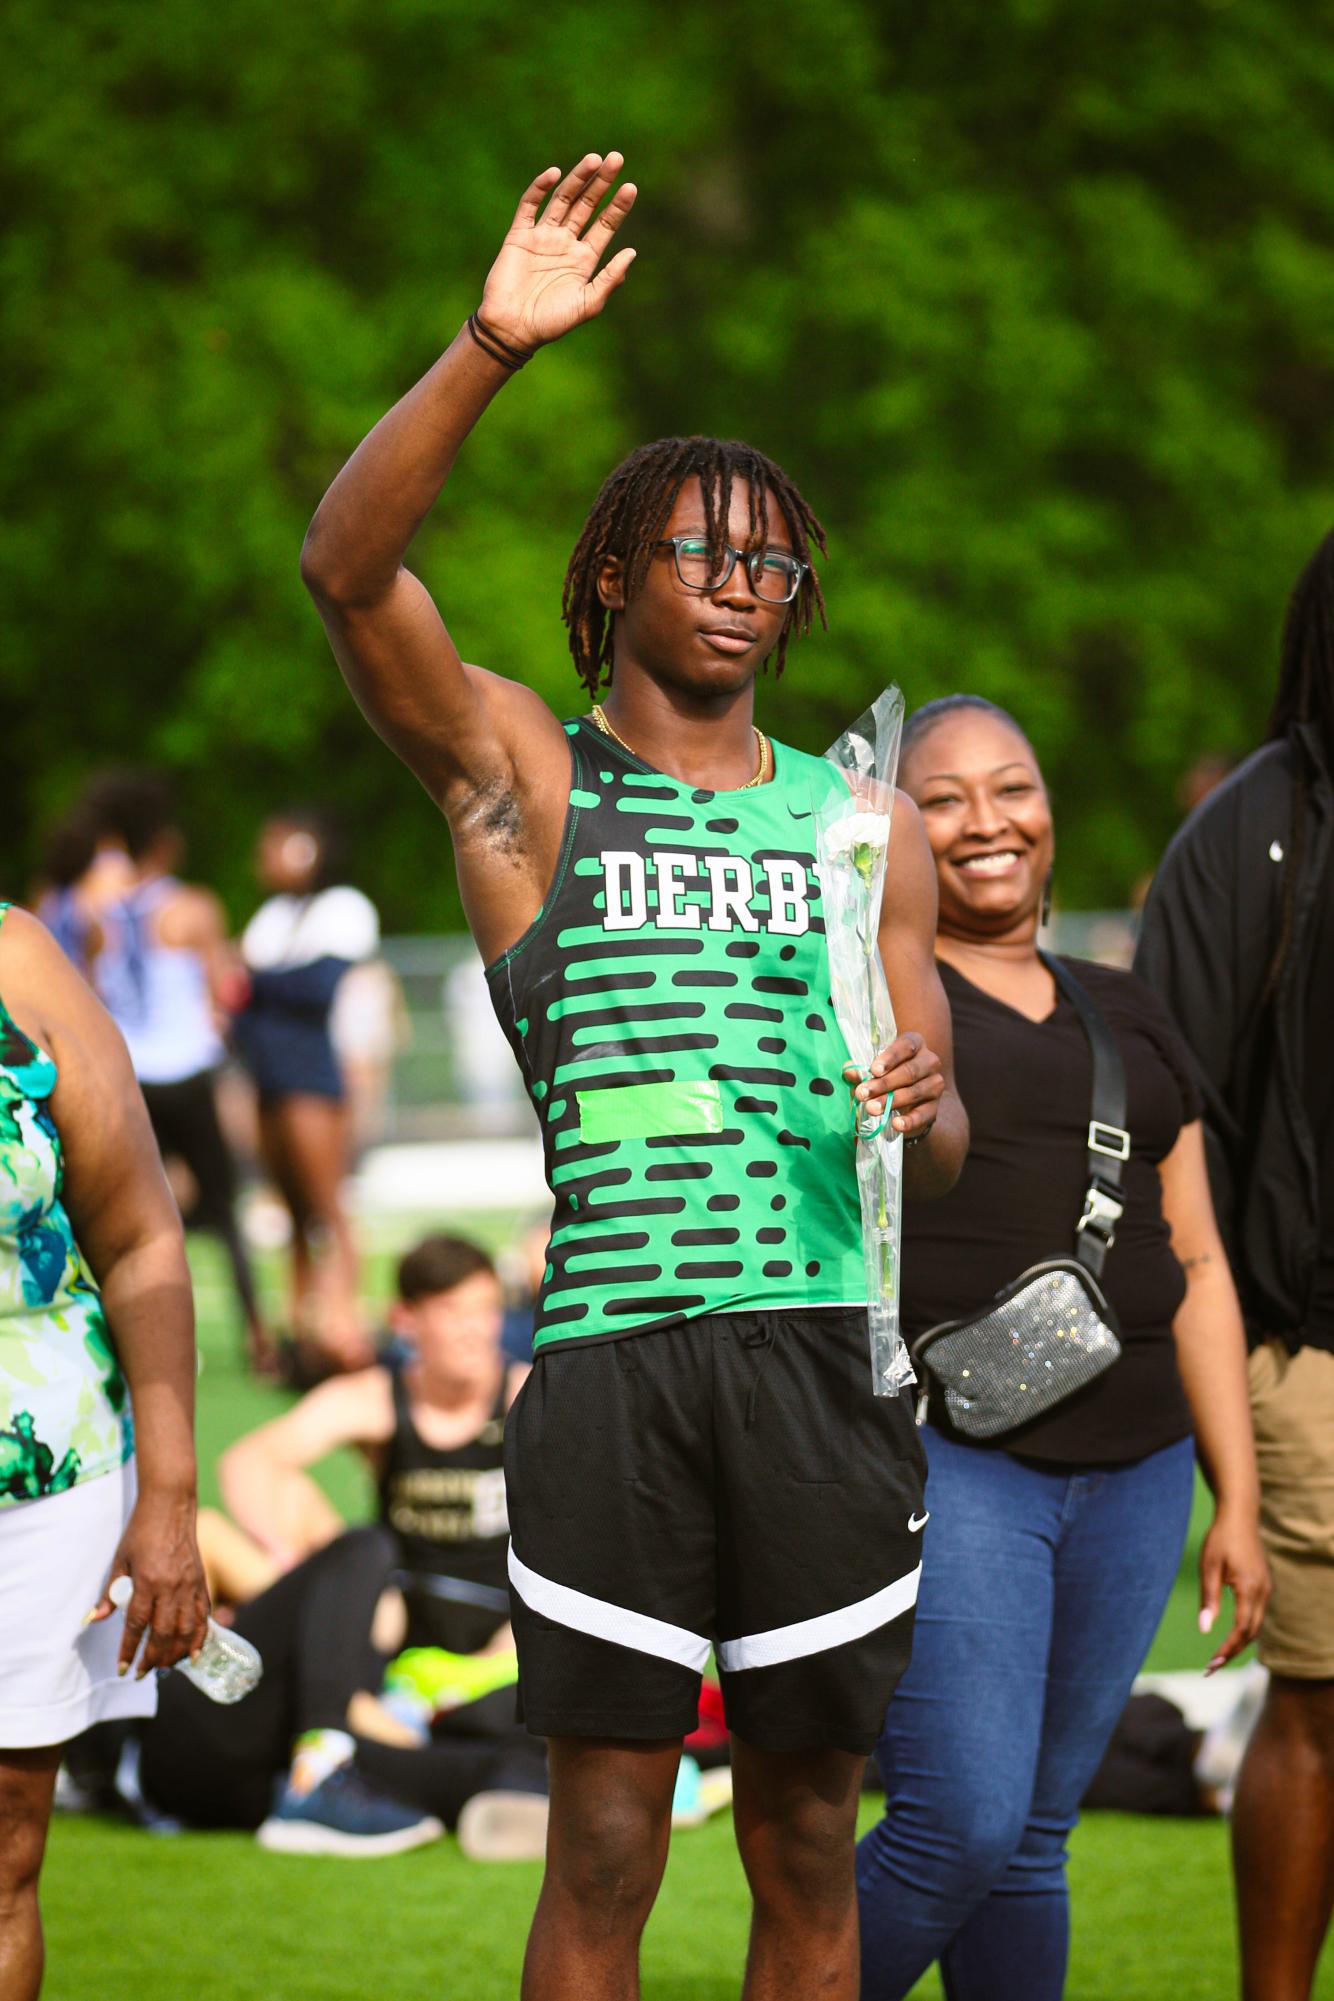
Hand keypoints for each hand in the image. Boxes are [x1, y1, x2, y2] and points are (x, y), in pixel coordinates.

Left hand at [86, 1487, 210, 1677]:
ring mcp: (190, 1585)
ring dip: (175, 1653)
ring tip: (164, 1668)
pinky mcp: (201, 1581)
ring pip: (185, 1629)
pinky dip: (199, 1637)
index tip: (122, 1667)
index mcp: (148, 1581)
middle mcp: (171, 1587)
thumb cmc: (141, 1532)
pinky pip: (204, 1616)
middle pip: (162, 1633)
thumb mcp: (120, 1560)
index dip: (129, 1649)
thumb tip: (94, 1619)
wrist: (171, 1506)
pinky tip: (193, 1653)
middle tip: (141, 1674)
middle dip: (152, 1659)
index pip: (137, 1625)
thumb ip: (111, 1592)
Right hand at [479, 152, 636, 350]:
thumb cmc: (552, 322)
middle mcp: (565, 243)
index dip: (618, 206)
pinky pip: (530, 205)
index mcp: (584, 259)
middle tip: (616, 158)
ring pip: (563, 199)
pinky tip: (555, 174)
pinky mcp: (519, 235)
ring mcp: (542, 237)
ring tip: (593, 159)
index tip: (631, 187)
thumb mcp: (588, 303)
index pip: (605, 225)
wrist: (513, 328)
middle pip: (587, 205)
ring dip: (578, 178)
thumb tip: (632, 252)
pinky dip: (540, 188)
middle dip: (601, 182)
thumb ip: (610, 278)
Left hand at [846, 1031, 945, 1139]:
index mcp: (915, 1044)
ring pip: (914, 1092)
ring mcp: (935, 1085)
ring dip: (891, 1101)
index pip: (906, 1046)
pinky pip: (924, 1114)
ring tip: (871, 1109)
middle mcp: (929, 1061)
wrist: (907, 1100)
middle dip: (883, 1084)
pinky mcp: (935, 1107)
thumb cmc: (886, 1075)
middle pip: (909, 1071)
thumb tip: (848, 1070)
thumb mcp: (873, 1070)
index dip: (890, 1057)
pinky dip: (909, 1120)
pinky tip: (896, 1124)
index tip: (874, 1070)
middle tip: (862, 1093)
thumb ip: (862, 1070)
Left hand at [1198, 1507, 1269, 1674]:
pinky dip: (1245, 1629)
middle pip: (1251, 1633)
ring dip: (1239, 1643)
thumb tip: (1204, 1630)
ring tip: (1218, 1656)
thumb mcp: (1208, 1568)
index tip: (1211, 1663)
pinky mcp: (1264, 1585)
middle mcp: (1263, 1592)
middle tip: (1211, 1667)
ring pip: (1256, 1626)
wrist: (1240, 1516)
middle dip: (1232, 1652)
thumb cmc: (1220, 1539)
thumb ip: (1208, 1600)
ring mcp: (1267, 1589)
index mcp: (1250, 1589)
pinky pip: (1257, 1614)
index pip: (1241, 1630)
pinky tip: (1231, 1635)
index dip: (1227, 1649)